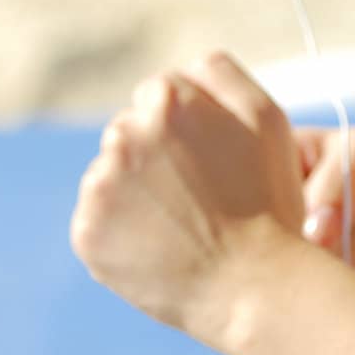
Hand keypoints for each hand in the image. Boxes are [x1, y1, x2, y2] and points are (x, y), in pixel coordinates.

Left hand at [71, 52, 305, 351]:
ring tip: (181, 225)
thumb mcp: (266, 116)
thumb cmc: (268, 200)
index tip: (210, 163)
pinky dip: (121, 232)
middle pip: (129, 133)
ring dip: (136, 193)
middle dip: (156, 157)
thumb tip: (180, 67)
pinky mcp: (86, 232)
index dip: (189, 131)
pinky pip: (98, 221)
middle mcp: (123, 135)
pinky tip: (159, 247)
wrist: (254, 287)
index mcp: (165, 100)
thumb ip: (219, 72)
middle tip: (198, 197)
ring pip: (111, 176)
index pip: (158, 97)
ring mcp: (100, 186)